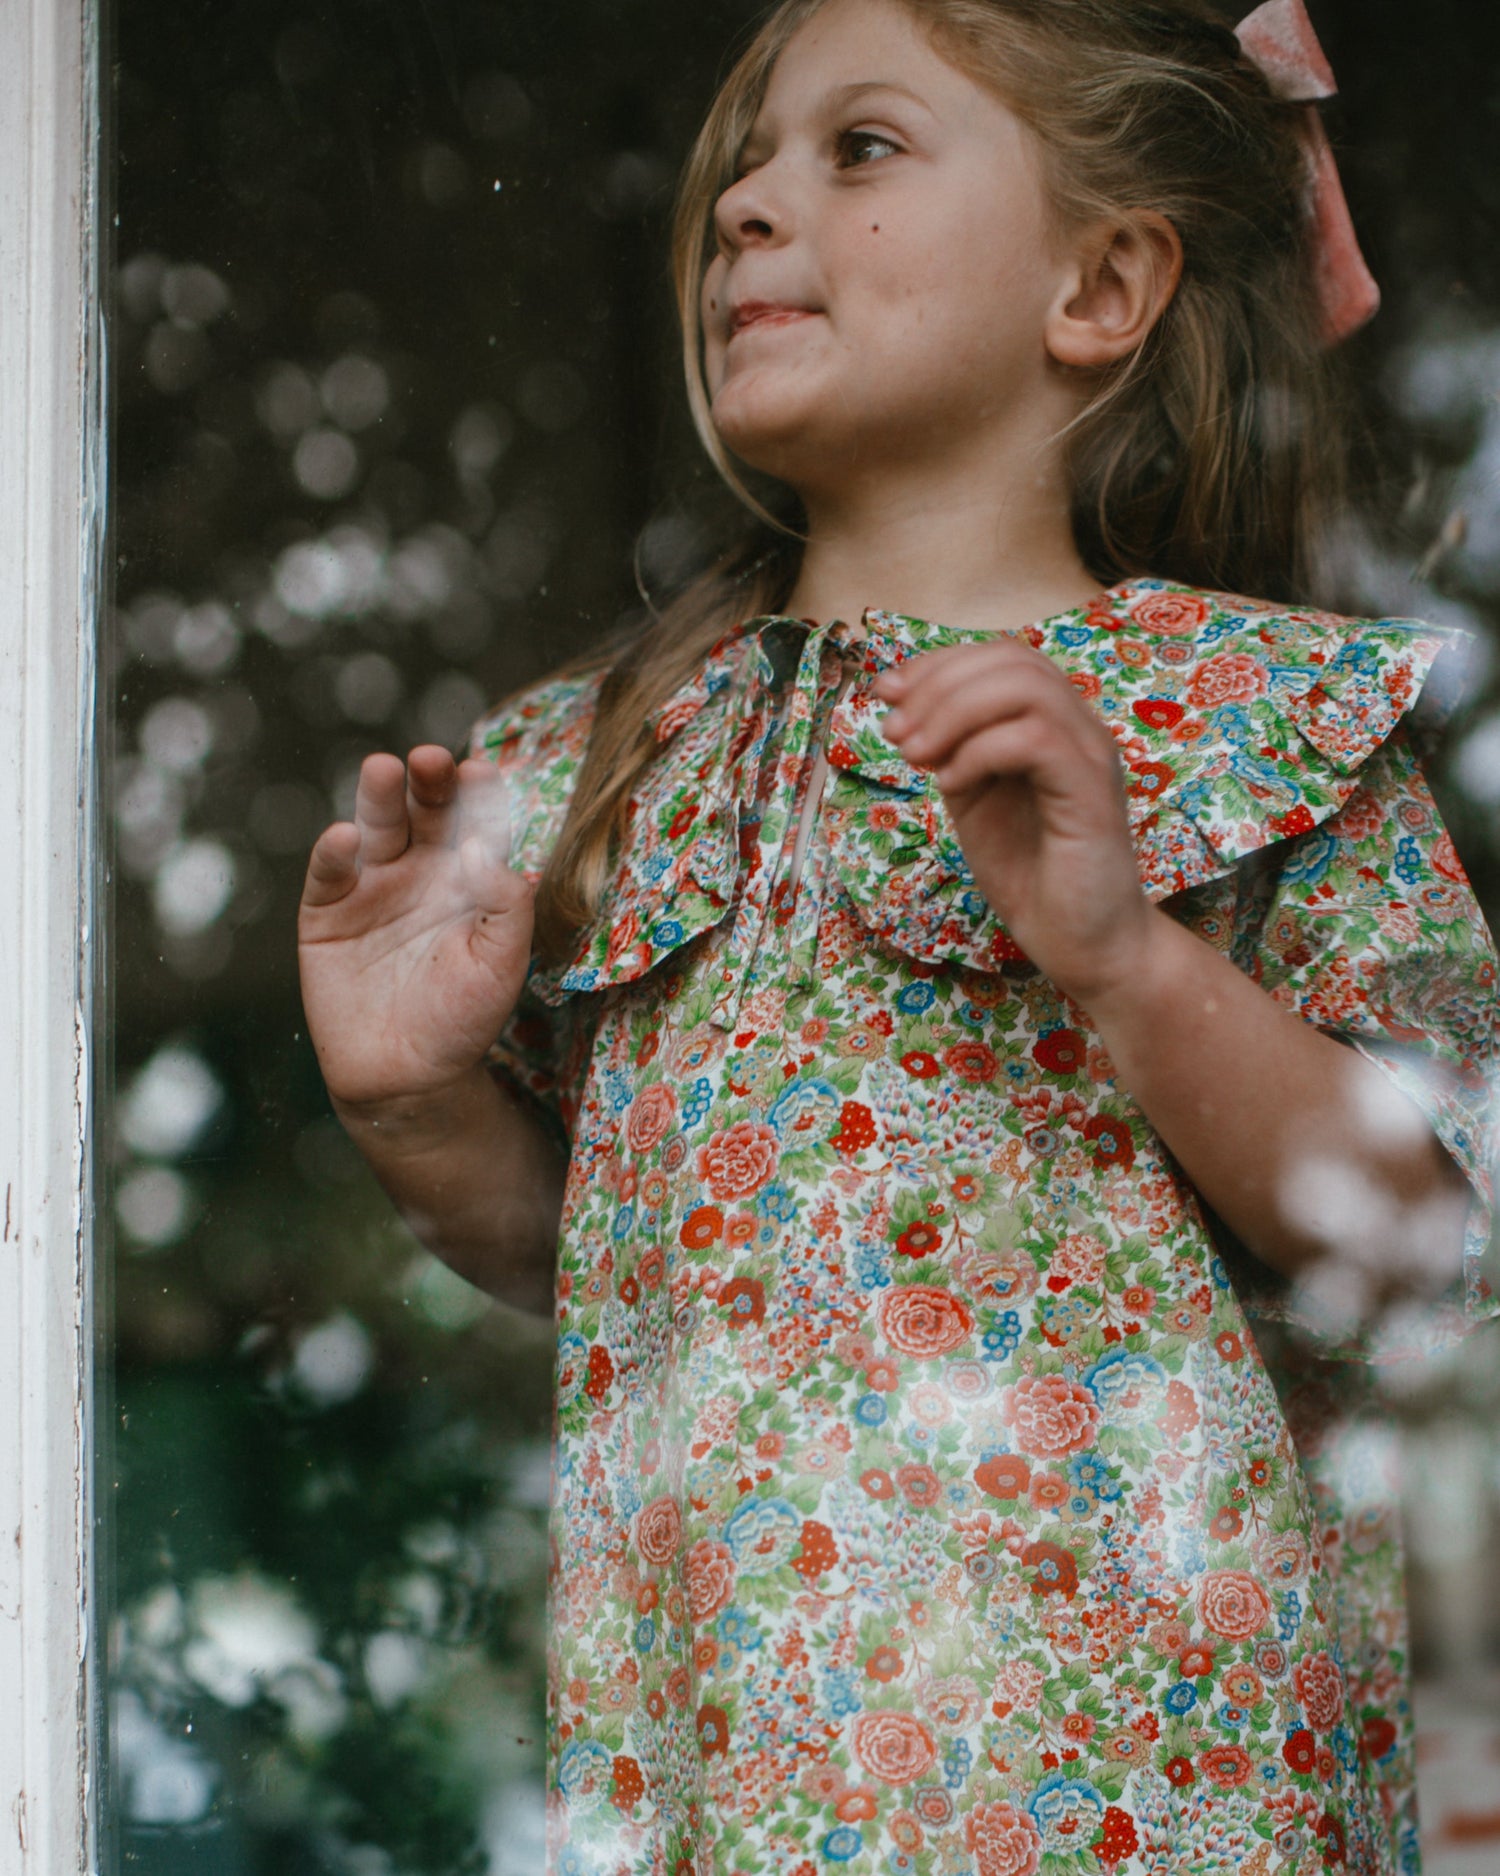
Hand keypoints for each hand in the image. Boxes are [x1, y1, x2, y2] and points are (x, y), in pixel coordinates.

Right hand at [298, 747, 532, 1112]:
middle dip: (428, 782)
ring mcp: (372, 886)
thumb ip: (506, 906)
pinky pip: (329, 873)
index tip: (482, 773)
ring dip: (378, 797)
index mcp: (468, 877)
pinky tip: (345, 838)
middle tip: (432, 760)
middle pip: (424, 811)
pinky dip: (334, 853)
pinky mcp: (327, 911)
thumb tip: (484, 850)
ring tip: (383, 769)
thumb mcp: (502, 965)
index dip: (478, 795)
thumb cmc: (462, 1019)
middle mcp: (421, 870)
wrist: (406, 1078)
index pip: (476, 822)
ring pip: (376, 828)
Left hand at [873, 638, 1152, 1009]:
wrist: (1084, 944)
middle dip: (938, 686)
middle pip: (1012, 659)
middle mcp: (1078, 728)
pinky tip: (952, 784)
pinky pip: (1035, 740)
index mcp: (1052, 724)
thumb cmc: (1032, 875)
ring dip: (954, 712)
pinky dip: (979, 752)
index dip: (938, 663)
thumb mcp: (975, 800)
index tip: (886, 692)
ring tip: (915, 757)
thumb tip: (905, 710)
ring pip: (1026, 687)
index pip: (1001, 656)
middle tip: (895, 734)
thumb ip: (952, 752)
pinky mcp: (1093, 792)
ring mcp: (1090, 756)